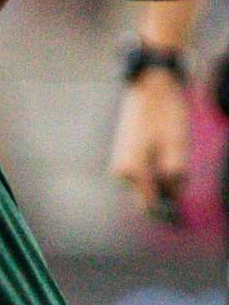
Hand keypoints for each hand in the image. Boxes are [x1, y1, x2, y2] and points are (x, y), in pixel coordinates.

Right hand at [109, 68, 189, 214]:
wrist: (151, 85)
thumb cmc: (166, 114)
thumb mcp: (178, 147)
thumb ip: (175, 177)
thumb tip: (174, 197)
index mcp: (133, 169)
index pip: (150, 206)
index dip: (168, 214)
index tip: (183, 218)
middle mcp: (121, 169)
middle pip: (146, 197)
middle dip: (165, 195)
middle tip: (183, 180)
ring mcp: (120, 160)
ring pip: (144, 185)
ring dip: (161, 183)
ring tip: (176, 161)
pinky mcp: (124, 153)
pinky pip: (141, 173)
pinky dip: (155, 172)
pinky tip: (166, 156)